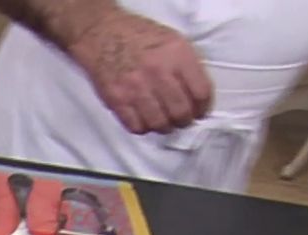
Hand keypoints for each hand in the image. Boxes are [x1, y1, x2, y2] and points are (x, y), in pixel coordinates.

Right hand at [67, 9, 213, 134]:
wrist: (104, 34)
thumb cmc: (139, 37)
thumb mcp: (173, 41)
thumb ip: (188, 66)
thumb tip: (197, 95)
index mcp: (177, 55)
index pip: (201, 92)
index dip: (203, 108)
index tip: (200, 112)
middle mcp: (158, 72)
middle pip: (181, 112)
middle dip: (185, 121)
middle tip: (182, 120)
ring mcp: (136, 88)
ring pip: (159, 124)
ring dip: (165, 127)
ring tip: (164, 122)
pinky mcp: (117, 100)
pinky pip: (136, 126)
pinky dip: (143, 128)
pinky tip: (145, 120)